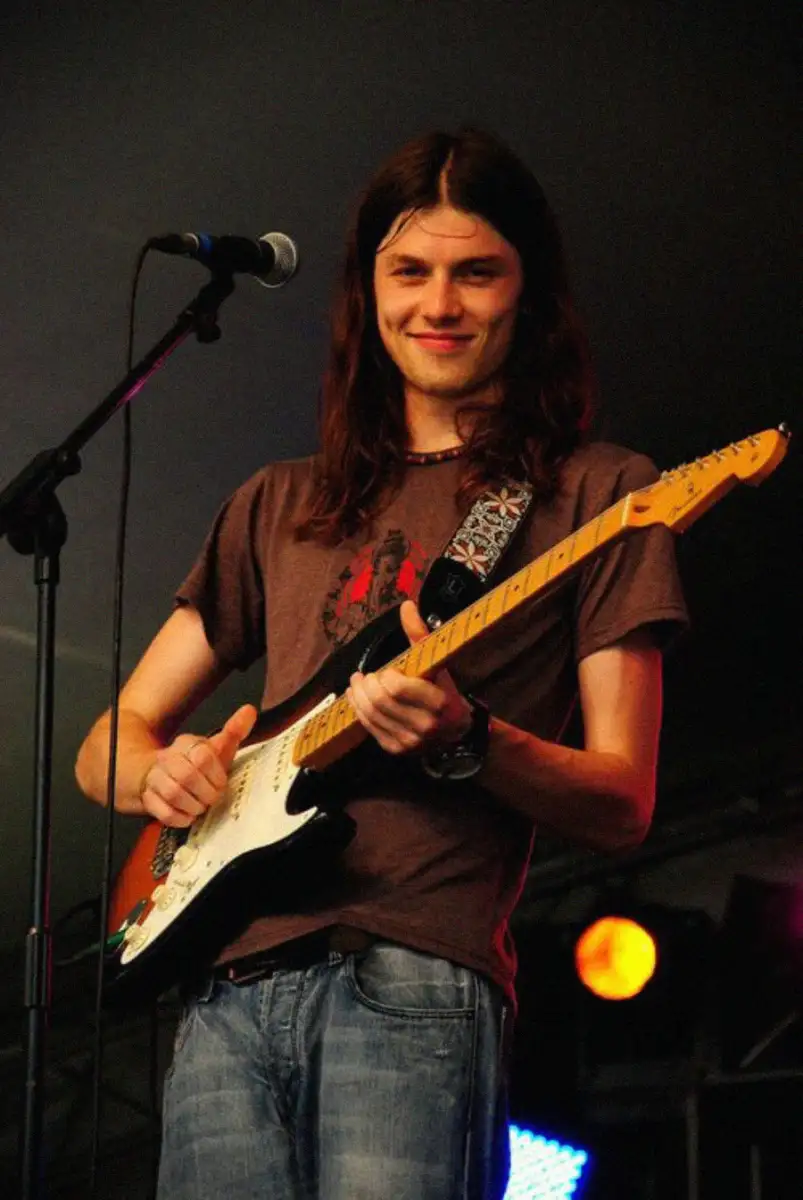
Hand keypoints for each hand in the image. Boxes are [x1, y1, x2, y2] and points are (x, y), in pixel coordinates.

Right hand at [139, 703, 257, 827]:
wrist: (158, 775)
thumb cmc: (195, 765)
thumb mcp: (215, 748)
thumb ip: (233, 731)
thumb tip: (250, 711)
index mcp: (186, 744)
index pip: (203, 755)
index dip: (217, 774)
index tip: (222, 783)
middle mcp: (167, 759)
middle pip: (187, 775)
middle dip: (206, 792)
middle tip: (213, 798)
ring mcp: (154, 779)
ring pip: (173, 794)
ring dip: (194, 806)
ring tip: (202, 808)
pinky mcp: (148, 799)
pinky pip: (163, 812)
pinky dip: (181, 818)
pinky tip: (189, 817)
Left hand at [347, 600, 471, 755]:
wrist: (455, 733)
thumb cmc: (444, 690)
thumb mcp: (437, 663)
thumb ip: (420, 634)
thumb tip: (406, 605)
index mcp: (440, 703)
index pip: (398, 688)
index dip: (386, 676)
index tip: (387, 670)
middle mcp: (425, 726)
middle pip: (380, 701)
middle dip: (368, 684)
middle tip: (365, 675)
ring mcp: (410, 741)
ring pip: (370, 714)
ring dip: (357, 695)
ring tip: (357, 682)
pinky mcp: (396, 749)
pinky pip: (368, 726)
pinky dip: (357, 708)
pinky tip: (356, 697)